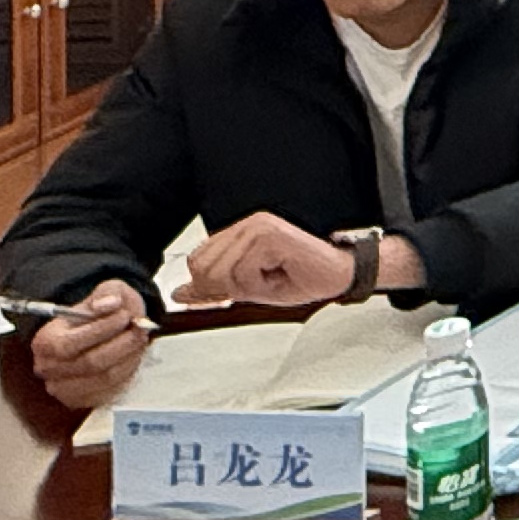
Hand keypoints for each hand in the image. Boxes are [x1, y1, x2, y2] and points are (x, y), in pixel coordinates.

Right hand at [24, 278, 153, 411]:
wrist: (100, 332)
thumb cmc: (99, 314)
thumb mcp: (104, 293)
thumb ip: (108, 292)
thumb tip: (110, 303)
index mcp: (45, 342)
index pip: (69, 343)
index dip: (102, 329)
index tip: (125, 316)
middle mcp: (49, 369)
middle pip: (90, 363)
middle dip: (122, 344)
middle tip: (140, 328)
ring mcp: (64, 389)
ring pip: (105, 377)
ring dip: (129, 357)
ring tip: (140, 339)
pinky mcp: (83, 400)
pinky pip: (112, 389)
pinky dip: (128, 371)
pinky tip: (133, 355)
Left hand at [174, 212, 360, 309]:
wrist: (338, 275)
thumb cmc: (301, 278)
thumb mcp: (249, 289)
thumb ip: (213, 289)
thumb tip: (181, 295)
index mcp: (240, 231)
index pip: (198, 260)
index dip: (211, 285)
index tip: (236, 291)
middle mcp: (248, 224)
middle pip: (204, 268)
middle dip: (228, 287)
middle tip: (260, 284)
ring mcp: (259, 227)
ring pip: (223, 272)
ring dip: (247, 287)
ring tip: (272, 278)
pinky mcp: (270, 236)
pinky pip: (243, 273)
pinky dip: (260, 285)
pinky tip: (280, 274)